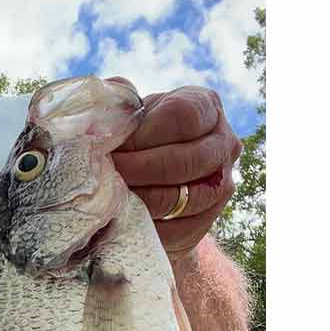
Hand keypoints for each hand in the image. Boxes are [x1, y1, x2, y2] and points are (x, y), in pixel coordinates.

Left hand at [106, 80, 241, 259]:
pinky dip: (144, 223)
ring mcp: (221, 185)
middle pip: (183, 160)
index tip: (114, 145)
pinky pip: (175, 229)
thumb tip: (107, 101)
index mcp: (206, 107)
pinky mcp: (206, 222)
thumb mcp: (132, 115)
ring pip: (180, 198)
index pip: (183, 116)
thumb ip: (120, 105)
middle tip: (105, 174)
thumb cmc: (137, 140)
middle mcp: (224, 144)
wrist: (152, 184)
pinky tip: (121, 216)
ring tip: (110, 194)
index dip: (144, 134)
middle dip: (137, 169)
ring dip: (139, 198)